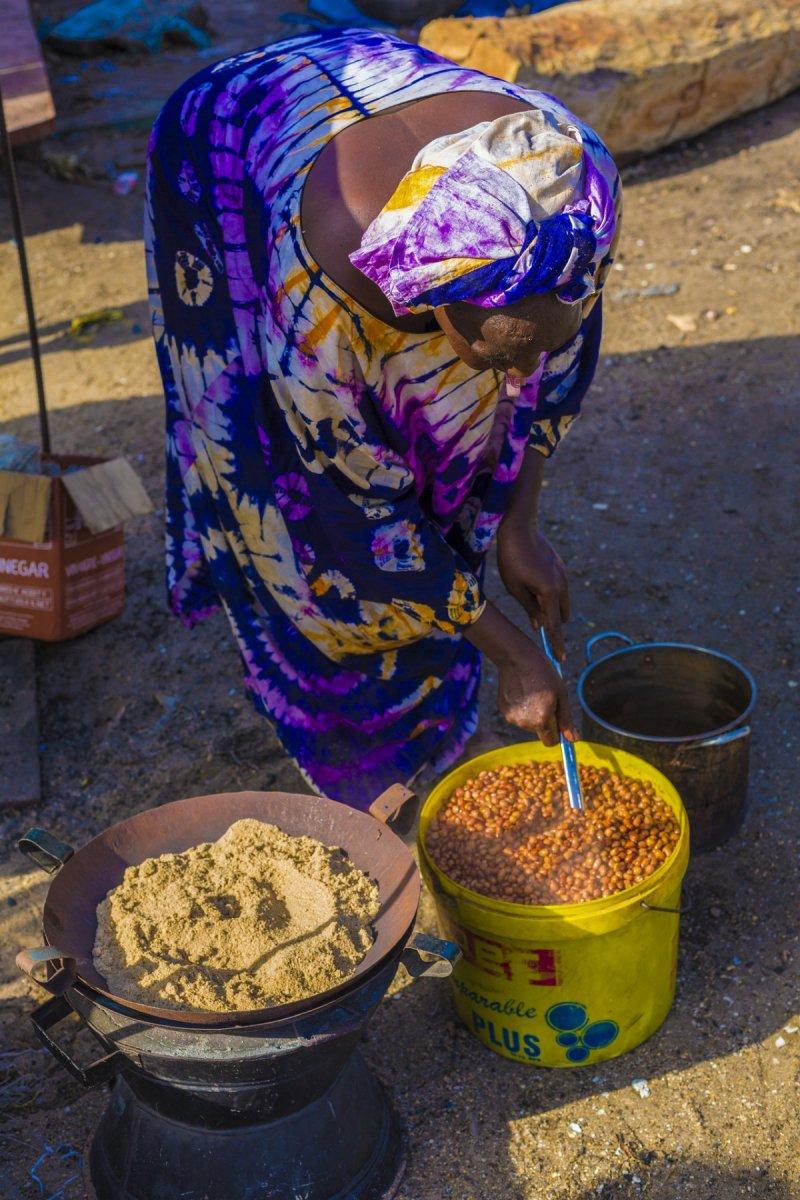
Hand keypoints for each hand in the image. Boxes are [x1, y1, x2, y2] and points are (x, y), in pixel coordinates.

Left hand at [496, 523, 569, 660]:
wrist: (519, 527)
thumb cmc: (511, 559)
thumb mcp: (515, 588)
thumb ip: (530, 608)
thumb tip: (539, 625)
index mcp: (550, 592)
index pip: (554, 625)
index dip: (556, 643)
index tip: (561, 659)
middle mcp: (562, 585)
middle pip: (561, 615)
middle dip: (552, 622)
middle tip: (536, 624)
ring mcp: (563, 574)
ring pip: (561, 601)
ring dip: (550, 607)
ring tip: (530, 599)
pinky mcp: (560, 567)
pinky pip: (559, 588)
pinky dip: (550, 594)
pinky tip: (533, 584)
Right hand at [497, 638, 576, 746]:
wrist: (516, 657)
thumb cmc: (544, 673)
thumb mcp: (561, 695)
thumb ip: (566, 720)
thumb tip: (574, 740)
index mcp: (542, 719)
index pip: (551, 742)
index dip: (556, 733)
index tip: (558, 722)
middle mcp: (525, 723)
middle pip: (540, 731)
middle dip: (544, 720)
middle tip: (545, 698)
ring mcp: (512, 717)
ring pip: (528, 723)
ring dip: (532, 713)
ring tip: (532, 691)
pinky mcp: (503, 710)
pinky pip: (517, 715)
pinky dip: (521, 708)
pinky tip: (521, 691)